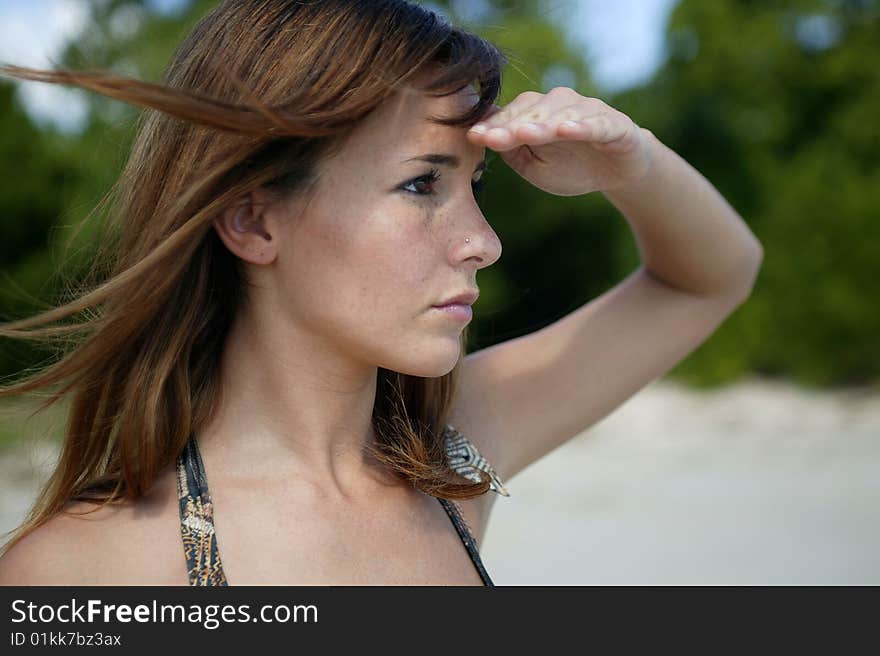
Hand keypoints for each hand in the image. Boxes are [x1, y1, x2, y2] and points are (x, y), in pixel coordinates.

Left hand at [467, 87, 656, 195]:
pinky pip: (596, 123)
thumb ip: (511, 152)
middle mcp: (560, 105)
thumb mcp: (535, 167)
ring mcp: (588, 111)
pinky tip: (566, 130)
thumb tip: (483, 137)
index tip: (474, 138)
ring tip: (524, 134)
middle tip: (492, 138)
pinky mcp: (614, 124)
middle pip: (532, 111)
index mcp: (537, 114)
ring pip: (561, 113)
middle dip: (511, 125)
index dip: (494, 127)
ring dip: (542, 124)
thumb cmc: (571, 166)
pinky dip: (582, 125)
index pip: (511, 116)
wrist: (617, 171)